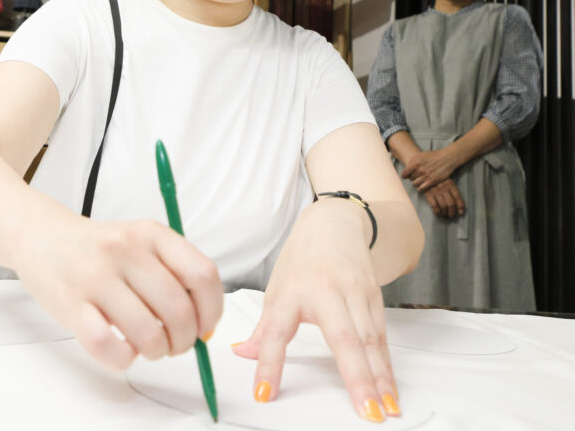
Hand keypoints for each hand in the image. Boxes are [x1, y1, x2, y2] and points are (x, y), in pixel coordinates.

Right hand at [14, 215, 222, 370]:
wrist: (43, 236)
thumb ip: (174, 271)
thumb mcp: (141, 240)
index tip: (205, 326)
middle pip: (178, 310)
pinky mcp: (72, 304)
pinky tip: (122, 349)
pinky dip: (124, 359)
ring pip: (148, 332)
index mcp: (151, 233)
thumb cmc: (99, 247)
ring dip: (157, 351)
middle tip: (176, 344)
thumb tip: (204, 323)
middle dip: (184, 340)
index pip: (201, 274)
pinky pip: (108, 346)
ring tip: (149, 346)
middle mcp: (126, 250)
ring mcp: (97, 276)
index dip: (211, 310)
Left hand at [232, 200, 399, 421]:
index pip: (276, 331)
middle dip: (357, 378)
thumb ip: (264, 327)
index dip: (268, 362)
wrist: (334, 222)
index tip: (264, 393)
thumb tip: (242, 353)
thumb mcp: (277, 287)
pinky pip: (381, 336)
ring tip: (387, 410)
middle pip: (343, 338)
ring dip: (380, 378)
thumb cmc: (303, 258)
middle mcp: (325, 291)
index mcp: (291, 291)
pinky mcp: (374, 295)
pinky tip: (390, 389)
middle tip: (367, 414)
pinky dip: (387, 364)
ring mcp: (354, 292)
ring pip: (370, 340)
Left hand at [401, 148, 456, 191]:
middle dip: (412, 179)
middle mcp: (420, 169)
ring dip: (416, 184)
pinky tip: (421, 187)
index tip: (405, 177)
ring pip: (415, 184)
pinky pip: (422, 188)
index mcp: (415, 162)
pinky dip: (420, 189)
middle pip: (410, 178)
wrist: (447, 158)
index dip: (404, 176)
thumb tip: (407, 168)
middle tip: (415, 178)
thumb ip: (413, 162)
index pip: (405, 173)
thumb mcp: (421, 155)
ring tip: (418, 183)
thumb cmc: (434, 156)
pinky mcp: (433, 180)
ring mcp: (426, 175)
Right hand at [423, 178, 464, 218]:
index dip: (460, 206)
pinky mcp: (427, 193)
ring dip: (445, 213)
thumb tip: (458, 204)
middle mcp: (443, 187)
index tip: (461, 212)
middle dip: (452, 212)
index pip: (457, 196)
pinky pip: (434, 206)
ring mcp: (435, 190)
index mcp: (449, 183)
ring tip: (444, 214)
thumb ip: (451, 189)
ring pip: (443, 206)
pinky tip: (438, 212)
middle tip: (451, 215)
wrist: (423, 174)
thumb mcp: (446, 180)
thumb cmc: (437, 178)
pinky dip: (437, 211)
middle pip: (451, 203)